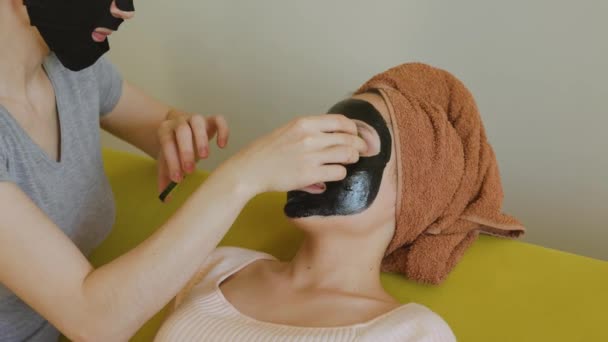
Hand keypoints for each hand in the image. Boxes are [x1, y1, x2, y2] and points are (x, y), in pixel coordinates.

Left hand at [157, 110, 228, 193]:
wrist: (180, 129)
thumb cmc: (175, 149)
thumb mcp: (167, 162)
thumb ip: (165, 178)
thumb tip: (165, 198)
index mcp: (165, 130)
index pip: (167, 142)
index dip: (172, 160)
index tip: (177, 179)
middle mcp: (179, 121)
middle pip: (182, 130)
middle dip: (186, 151)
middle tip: (190, 171)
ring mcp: (195, 119)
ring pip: (198, 122)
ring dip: (201, 139)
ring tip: (205, 157)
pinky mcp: (211, 120)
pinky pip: (218, 119)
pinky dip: (222, 130)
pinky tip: (222, 145)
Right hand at [221, 114, 366, 195]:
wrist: (250, 169)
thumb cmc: (267, 151)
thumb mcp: (288, 131)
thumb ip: (311, 132)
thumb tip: (335, 139)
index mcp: (304, 123)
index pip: (341, 121)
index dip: (353, 129)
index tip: (355, 135)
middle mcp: (310, 137)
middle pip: (348, 139)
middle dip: (359, 146)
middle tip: (362, 151)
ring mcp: (310, 156)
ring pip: (347, 155)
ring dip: (351, 159)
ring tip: (348, 162)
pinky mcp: (310, 174)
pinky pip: (338, 172)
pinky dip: (340, 173)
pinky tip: (333, 174)